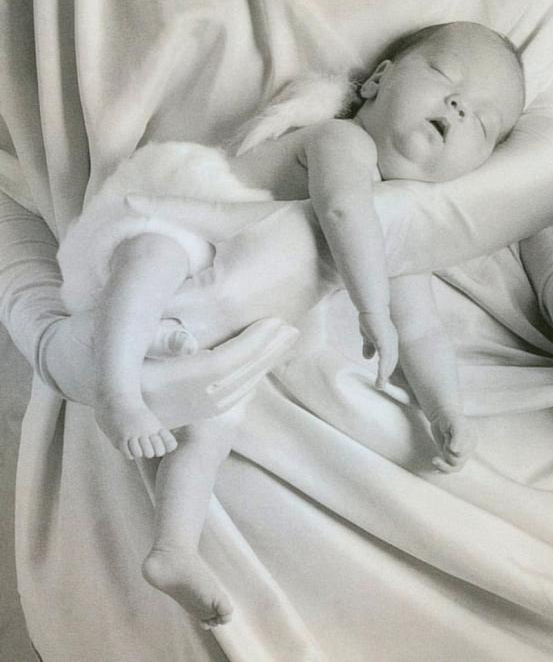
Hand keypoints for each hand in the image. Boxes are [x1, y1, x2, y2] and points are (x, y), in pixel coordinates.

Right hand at [39, 311, 297, 432]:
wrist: (73, 368)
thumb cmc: (94, 335)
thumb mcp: (117, 327)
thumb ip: (155, 336)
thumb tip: (190, 344)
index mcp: (153, 384)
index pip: (217, 366)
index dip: (250, 345)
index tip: (276, 321)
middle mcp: (167, 407)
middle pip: (231, 383)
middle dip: (264, 355)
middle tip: (291, 329)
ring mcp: (173, 416)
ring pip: (231, 396)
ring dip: (260, 368)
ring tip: (284, 341)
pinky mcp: (177, 418)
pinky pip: (223, 403)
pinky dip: (247, 381)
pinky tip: (261, 364)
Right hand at [358, 311, 398, 388]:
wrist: (371, 307)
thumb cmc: (370, 318)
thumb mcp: (368, 335)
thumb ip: (369, 346)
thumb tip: (367, 358)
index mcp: (390, 341)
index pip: (391, 358)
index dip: (388, 368)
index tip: (385, 378)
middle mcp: (393, 343)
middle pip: (392, 363)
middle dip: (388, 374)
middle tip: (382, 385)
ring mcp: (390, 344)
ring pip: (389, 364)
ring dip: (384, 376)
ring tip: (379, 386)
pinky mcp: (385, 345)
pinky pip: (385, 362)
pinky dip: (383, 372)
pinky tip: (380, 380)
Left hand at [427, 405, 475, 472]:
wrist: (441, 415)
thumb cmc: (449, 417)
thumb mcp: (455, 423)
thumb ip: (458, 436)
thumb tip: (456, 451)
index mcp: (472, 441)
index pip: (462, 454)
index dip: (451, 447)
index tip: (447, 434)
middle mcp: (467, 449)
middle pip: (457, 462)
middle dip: (446, 452)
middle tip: (444, 438)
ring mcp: (459, 453)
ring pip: (454, 468)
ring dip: (443, 464)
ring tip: (434, 459)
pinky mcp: (450, 455)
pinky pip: (449, 468)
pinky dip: (442, 469)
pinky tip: (435, 469)